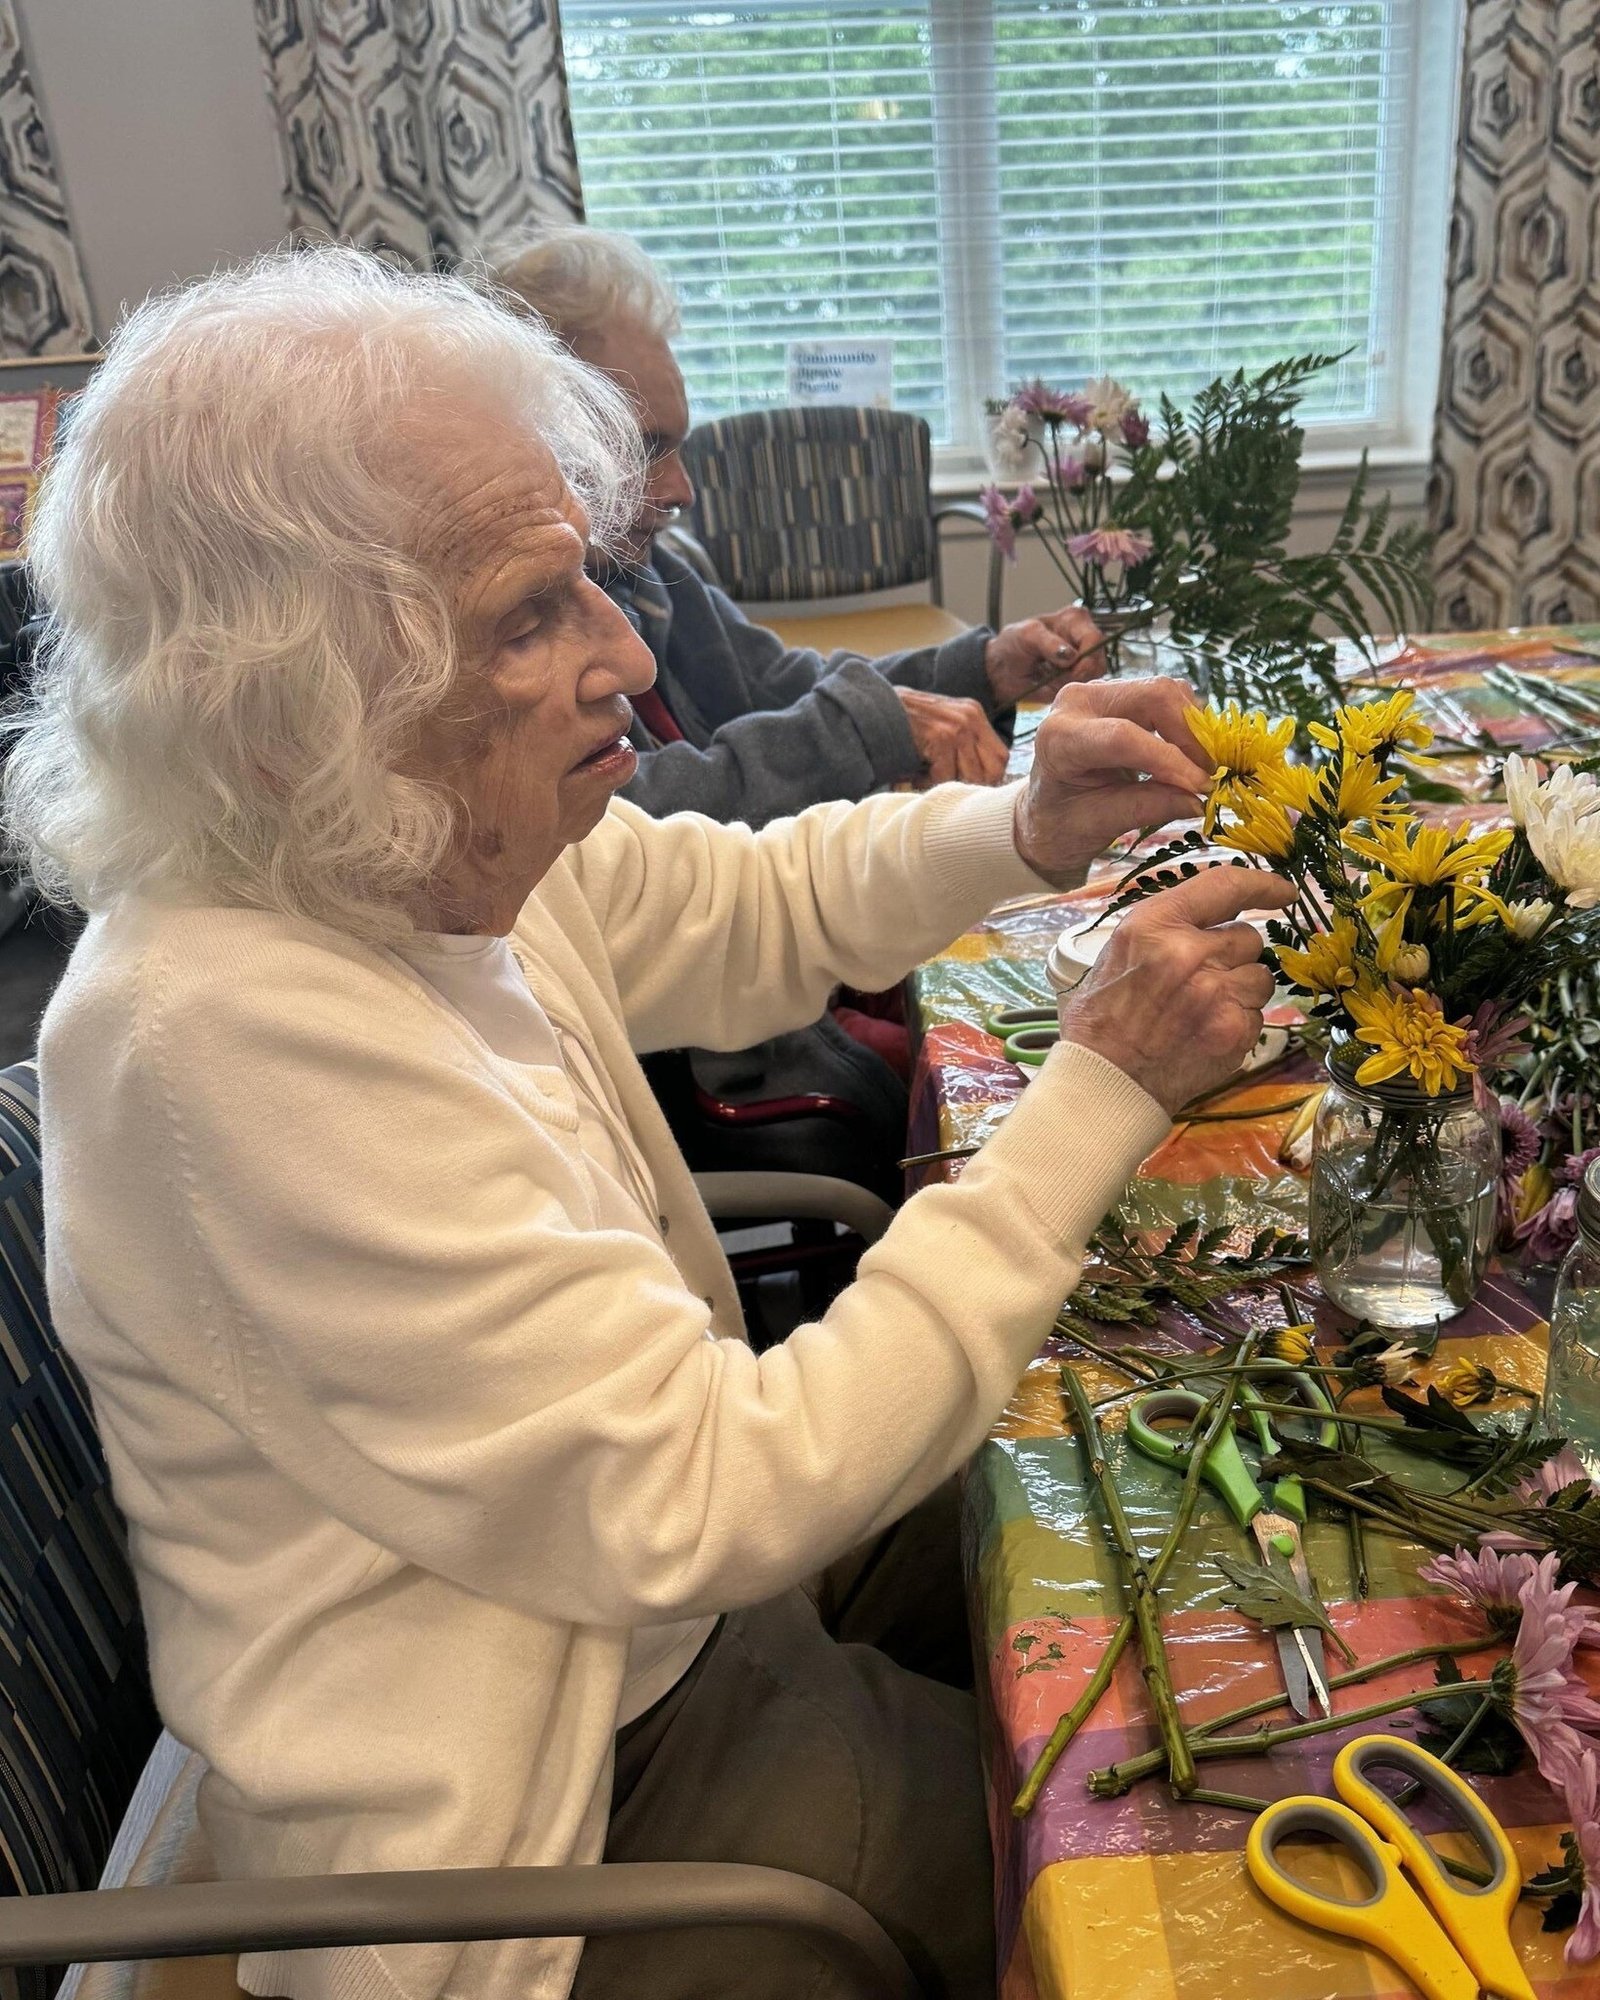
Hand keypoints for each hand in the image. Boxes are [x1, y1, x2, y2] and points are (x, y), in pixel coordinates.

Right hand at [895, 686, 1009, 786]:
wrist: (873, 707)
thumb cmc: (904, 722)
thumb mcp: (939, 725)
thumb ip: (961, 746)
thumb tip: (977, 781)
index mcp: (973, 713)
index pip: (1000, 758)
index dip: (988, 779)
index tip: (967, 788)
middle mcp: (970, 717)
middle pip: (992, 770)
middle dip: (970, 787)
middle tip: (946, 788)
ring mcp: (957, 726)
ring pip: (970, 777)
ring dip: (948, 786)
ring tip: (926, 780)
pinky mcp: (941, 736)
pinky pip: (946, 776)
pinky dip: (929, 783)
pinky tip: (915, 776)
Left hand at [984, 606, 1106, 706]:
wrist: (1003, 669)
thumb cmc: (1013, 645)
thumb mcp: (1026, 636)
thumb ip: (1048, 643)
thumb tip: (1071, 655)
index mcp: (1075, 620)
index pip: (1095, 639)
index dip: (1084, 658)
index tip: (1066, 671)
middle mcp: (1086, 637)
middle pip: (1099, 661)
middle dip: (1078, 673)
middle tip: (1055, 677)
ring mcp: (1086, 659)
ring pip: (1095, 678)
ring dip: (1073, 682)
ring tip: (1052, 678)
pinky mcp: (1082, 678)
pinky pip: (1086, 688)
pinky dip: (1070, 689)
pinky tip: (1055, 684)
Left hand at [1012, 677, 1212, 886]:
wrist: (1048, 812)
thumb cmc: (1064, 823)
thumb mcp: (1101, 823)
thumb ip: (1149, 807)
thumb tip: (1200, 799)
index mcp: (1059, 737)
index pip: (1122, 736)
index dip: (1169, 760)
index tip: (1201, 786)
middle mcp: (1079, 702)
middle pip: (1153, 696)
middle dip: (1190, 736)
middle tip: (1208, 776)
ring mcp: (1102, 692)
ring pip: (1167, 692)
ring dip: (1193, 730)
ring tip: (1200, 770)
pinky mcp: (1123, 694)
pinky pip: (1168, 698)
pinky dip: (1188, 726)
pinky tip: (1190, 757)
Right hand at [1059, 867, 1294, 1114]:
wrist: (1105, 1078)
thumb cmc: (1104, 1016)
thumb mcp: (1121, 950)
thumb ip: (1168, 927)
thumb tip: (1219, 911)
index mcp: (1155, 925)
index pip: (1226, 885)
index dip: (1263, 885)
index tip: (1284, 892)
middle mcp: (1189, 953)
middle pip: (1249, 937)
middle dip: (1234, 956)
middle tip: (1203, 979)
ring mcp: (1216, 994)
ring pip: (1261, 977)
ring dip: (1241, 990)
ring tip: (1204, 1009)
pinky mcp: (1234, 1030)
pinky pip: (1258, 1015)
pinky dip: (1239, 1023)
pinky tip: (1206, 1033)